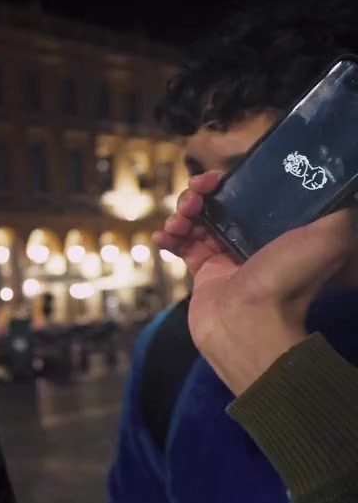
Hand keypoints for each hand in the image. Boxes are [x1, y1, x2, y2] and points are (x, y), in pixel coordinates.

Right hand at [153, 172, 357, 394]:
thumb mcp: (328, 238)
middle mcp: (253, 241)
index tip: (216, 178)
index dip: (229, 181)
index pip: (250, 193)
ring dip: (181, 214)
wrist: (247, 324)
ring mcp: (225, 256)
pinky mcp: (203, 272)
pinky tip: (162, 238)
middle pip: (219, 204)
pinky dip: (168, 238)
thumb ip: (338, 210)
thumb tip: (342, 186)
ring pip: (197, 221)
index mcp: (279, 229)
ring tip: (177, 222)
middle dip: (199, 195)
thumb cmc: (285, 281)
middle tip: (192, 197)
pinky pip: (181, 246)